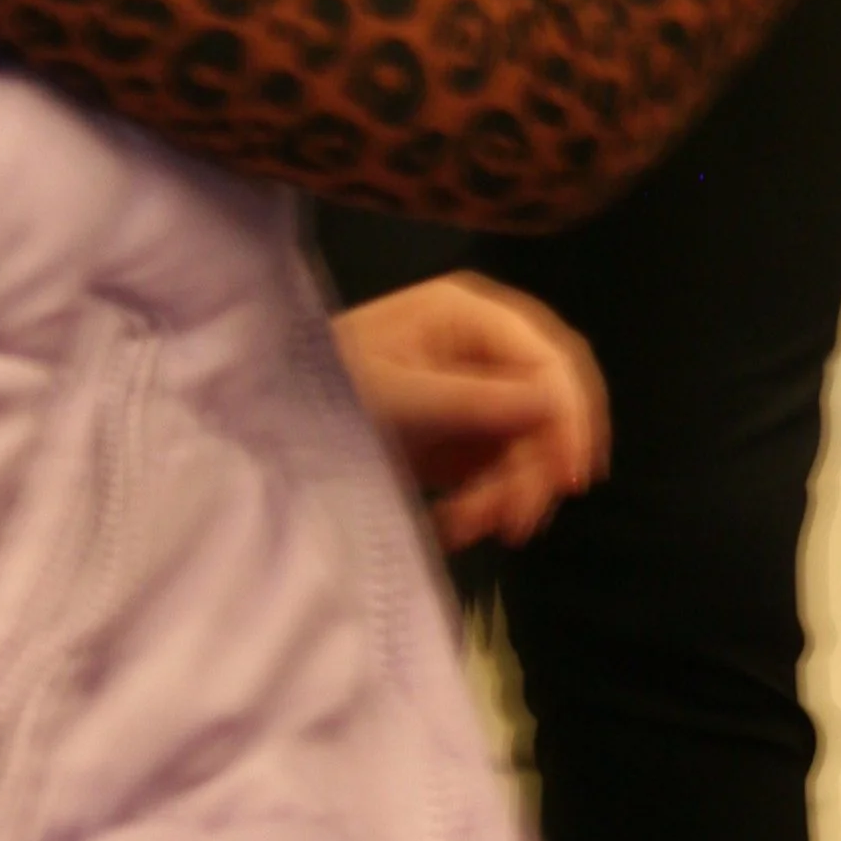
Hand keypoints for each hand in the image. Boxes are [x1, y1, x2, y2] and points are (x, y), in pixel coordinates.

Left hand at [332, 273, 608, 550]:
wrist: (269, 424)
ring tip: (463, 527)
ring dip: (510, 493)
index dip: (569, 415)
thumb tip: (555, 404)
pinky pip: (505, 469)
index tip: (571, 477)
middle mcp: (484, 345)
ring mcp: (479, 389)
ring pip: (532, 445)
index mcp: (468, 313)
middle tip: (515, 523)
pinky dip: (489, 501)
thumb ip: (475, 401)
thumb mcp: (395, 397)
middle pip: (550, 404)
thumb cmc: (321, 389)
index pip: (548, 357)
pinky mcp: (468, 432)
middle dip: (537, 467)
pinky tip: (456, 523)